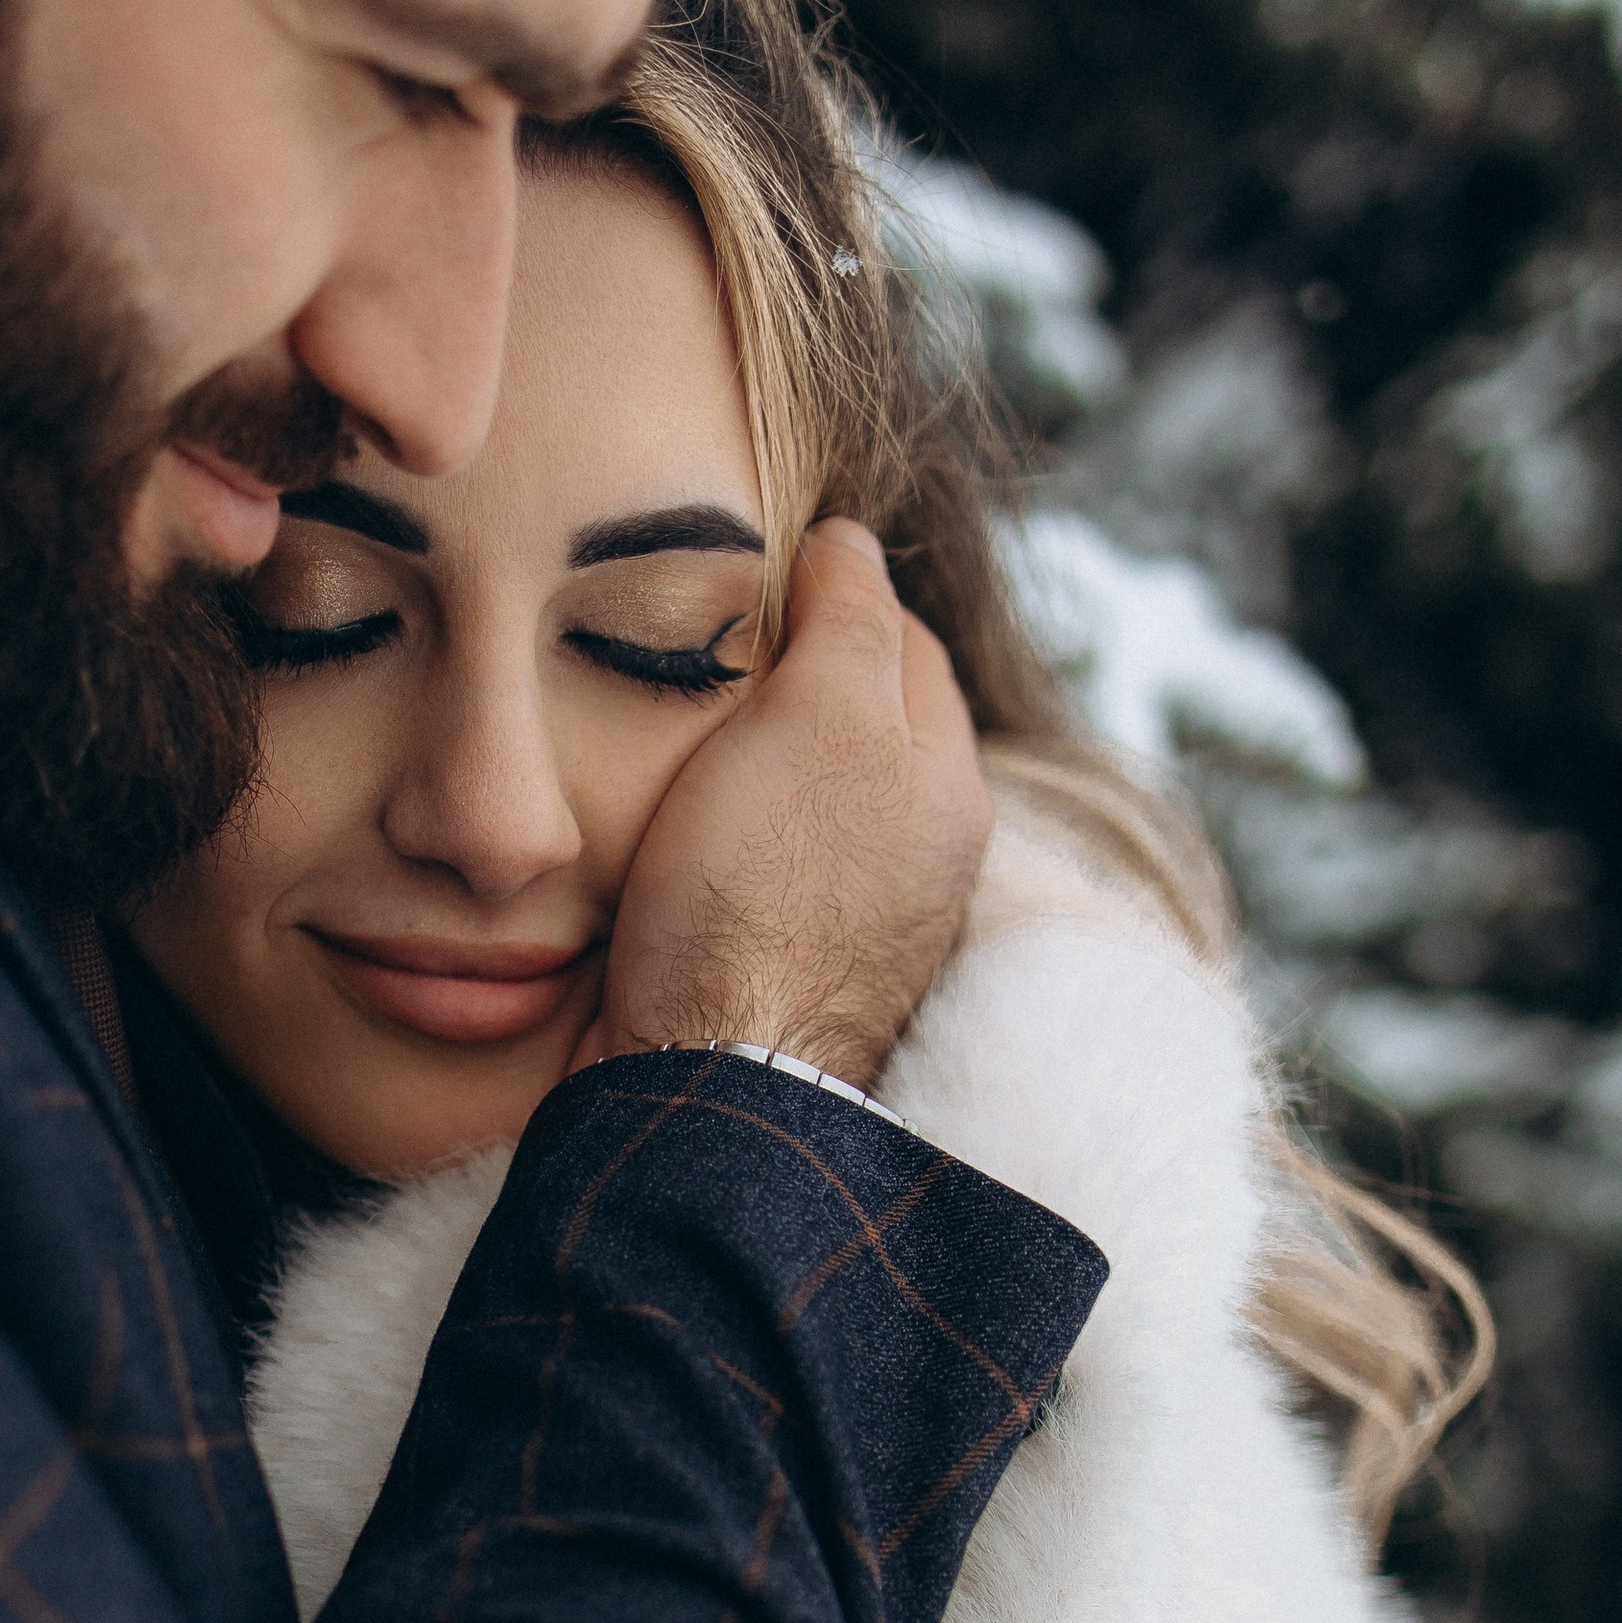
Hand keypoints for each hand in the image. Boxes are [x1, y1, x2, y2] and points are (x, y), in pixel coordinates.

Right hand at [572, 520, 992, 1089]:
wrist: (702, 1081)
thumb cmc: (764, 891)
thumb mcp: (821, 715)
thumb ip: (849, 617)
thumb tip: (852, 541)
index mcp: (949, 784)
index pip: (904, 641)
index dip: (830, 591)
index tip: (750, 574)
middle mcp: (922, 858)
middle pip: (858, 723)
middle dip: (793, 678)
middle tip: (704, 648)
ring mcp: (857, 925)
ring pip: (806, 801)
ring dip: (752, 762)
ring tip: (679, 730)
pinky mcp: (784, 975)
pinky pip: (761, 872)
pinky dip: (723, 837)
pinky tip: (672, 831)